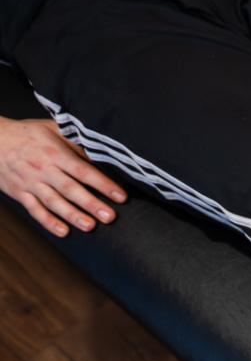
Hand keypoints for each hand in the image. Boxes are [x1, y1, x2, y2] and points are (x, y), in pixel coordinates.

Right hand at [0, 116, 125, 236]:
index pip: (83, 170)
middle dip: (91, 203)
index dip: (103, 184)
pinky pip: (35, 210)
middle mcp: (43, 169)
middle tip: (109, 216)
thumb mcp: (53, 129)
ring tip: (90, 226)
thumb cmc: (28, 134)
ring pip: (53, 202)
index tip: (121, 196)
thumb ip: (76, 142)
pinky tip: (63, 231)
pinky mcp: (19, 193)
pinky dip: (48, 221)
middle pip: (70, 189)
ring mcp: (30, 183)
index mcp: (54, 153)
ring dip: (72, 215)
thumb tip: (101, 153)